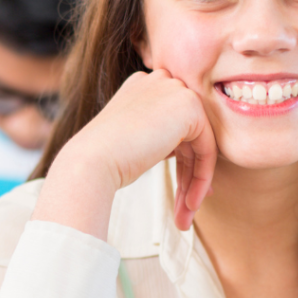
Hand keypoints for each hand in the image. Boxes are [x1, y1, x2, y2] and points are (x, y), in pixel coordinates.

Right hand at [35, 69, 216, 235]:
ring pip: (200, 143)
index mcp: (143, 85)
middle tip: (186, 208)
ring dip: (195, 183)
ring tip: (185, 216)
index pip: (173, 124)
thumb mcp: (135, 143)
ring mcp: (176, 90)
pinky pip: (207, 147)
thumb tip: (193, 159)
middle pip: (189, 135)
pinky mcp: (190, 106)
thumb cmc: (103, 160)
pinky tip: (190, 203)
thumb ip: (162, 141)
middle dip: (190, 175)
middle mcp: (161, 81)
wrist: (91, 161)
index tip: (182, 193)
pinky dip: (201, 178)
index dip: (181, 161)